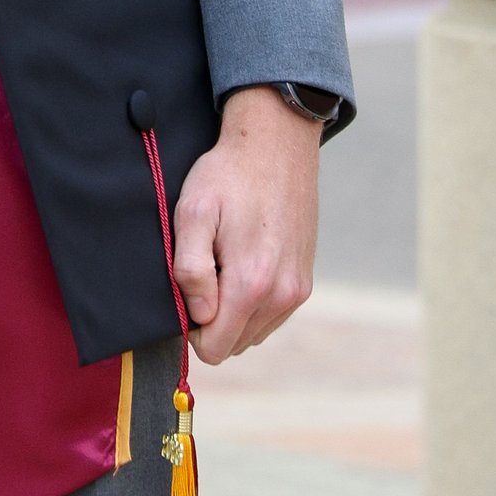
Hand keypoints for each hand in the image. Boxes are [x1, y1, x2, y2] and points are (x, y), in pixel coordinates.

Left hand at [170, 87, 319, 365]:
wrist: (276, 146)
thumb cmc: (227, 177)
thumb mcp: (192, 213)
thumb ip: (190, 270)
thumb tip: (199, 315)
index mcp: (251, 284)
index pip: (215, 349)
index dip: (192, 325)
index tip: (190, 287)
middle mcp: (281, 295)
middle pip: (234, 344)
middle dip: (213, 318)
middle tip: (208, 268)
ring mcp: (297, 290)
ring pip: (253, 332)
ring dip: (234, 311)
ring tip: (227, 262)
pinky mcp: (305, 281)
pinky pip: (271, 316)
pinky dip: (254, 302)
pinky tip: (246, 261)